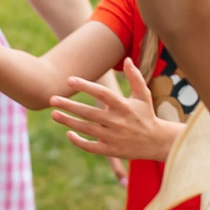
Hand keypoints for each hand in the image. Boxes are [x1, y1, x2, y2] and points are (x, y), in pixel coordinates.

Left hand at [53, 61, 186, 161]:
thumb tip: (127, 59)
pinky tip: (68, 133)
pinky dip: (78, 141)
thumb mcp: (143, 95)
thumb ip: (135, 77)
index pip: (103, 94)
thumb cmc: (146, 114)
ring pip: (87, 129)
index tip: (69, 80)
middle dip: (69, 106)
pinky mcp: (111, 150)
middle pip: (90, 112)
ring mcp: (114, 137)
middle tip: (52, 99)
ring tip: (53, 114)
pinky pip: (91, 146)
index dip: (86, 86)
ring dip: (69, 121)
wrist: (157, 142)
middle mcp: (118, 121)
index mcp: (124, 106)